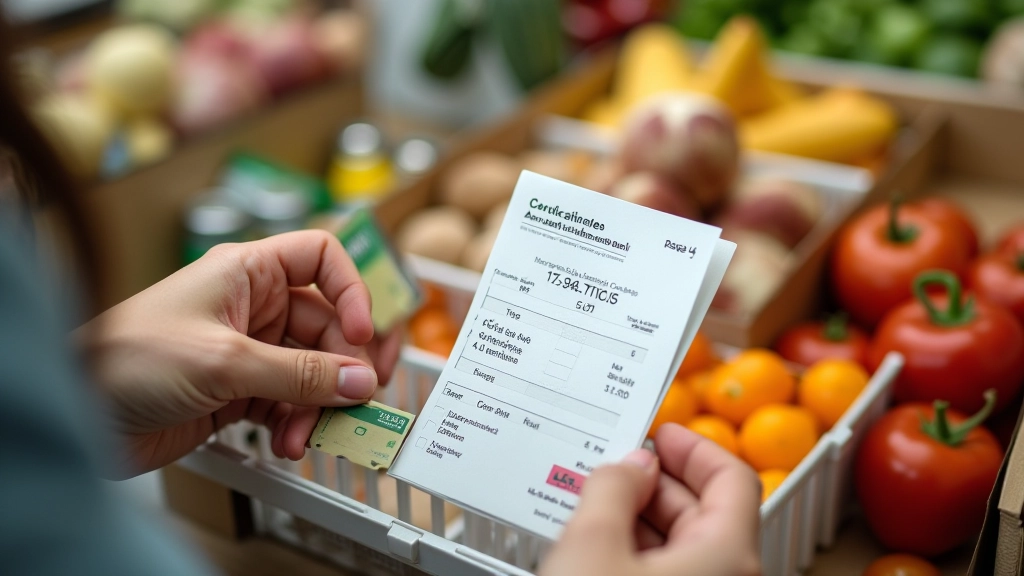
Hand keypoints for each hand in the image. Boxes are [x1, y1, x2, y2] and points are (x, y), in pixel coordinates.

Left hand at [78, 231, 401, 477]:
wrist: (77, 414)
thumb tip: (358, 381)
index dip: (351, 289)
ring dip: (318, 405)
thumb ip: (299, 373)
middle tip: (358, 397)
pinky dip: (297, 424)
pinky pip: (289, 403)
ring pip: (312, 371)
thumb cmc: (127, 358)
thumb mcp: (224, 361)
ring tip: (309, 434)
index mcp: (248, 272)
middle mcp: (253, 306)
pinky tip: (289, 443)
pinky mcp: (238, 391)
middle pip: (327, 325)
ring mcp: (247, 350)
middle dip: (342, 365)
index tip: (362, 331)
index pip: (320, 257)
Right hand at [540, 423, 761, 575]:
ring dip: (640, 519)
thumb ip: (612, 490)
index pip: (733, 479)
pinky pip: (666, 573)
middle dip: (656, 483)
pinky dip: (635, 553)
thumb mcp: (591, 546)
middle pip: (706, 512)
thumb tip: (632, 464)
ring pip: (683, 547)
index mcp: (727, 555)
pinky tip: (594, 550)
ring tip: (593, 505)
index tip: (659, 431)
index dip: (694, 447)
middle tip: (612, 465)